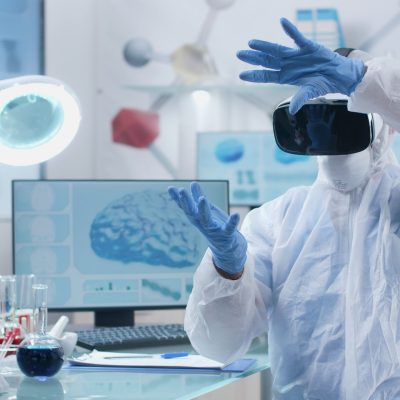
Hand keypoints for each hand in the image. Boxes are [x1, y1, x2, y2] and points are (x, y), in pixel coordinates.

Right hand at [168, 182, 246, 274]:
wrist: (227, 248)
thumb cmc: (215, 226)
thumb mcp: (206, 211)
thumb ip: (199, 198)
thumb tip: (192, 183)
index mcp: (197, 218)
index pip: (185, 207)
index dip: (177, 198)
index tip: (170, 188)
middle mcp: (202, 224)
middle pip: (192, 213)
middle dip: (186, 202)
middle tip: (181, 191)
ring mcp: (214, 230)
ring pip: (207, 220)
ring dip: (203, 210)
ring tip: (202, 198)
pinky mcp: (227, 234)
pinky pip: (229, 228)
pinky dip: (232, 222)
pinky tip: (236, 215)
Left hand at [237, 17, 365, 113]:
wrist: (338, 75)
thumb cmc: (323, 83)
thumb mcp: (310, 92)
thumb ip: (300, 99)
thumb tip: (292, 110)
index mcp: (285, 77)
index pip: (266, 75)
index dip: (254, 75)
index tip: (241, 75)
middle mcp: (287, 65)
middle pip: (267, 61)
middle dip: (253, 58)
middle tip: (239, 54)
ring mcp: (296, 55)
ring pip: (277, 49)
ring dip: (264, 46)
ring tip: (251, 43)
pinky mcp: (308, 46)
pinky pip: (297, 37)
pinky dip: (290, 29)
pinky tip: (282, 22)